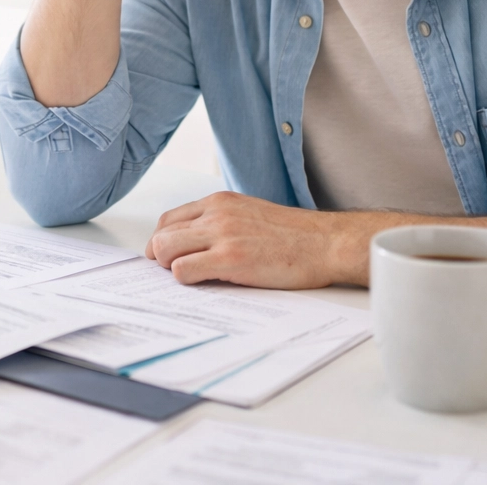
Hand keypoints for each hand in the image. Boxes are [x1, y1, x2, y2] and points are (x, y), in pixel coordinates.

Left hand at [144, 191, 345, 288]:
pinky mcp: (230, 259)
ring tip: (193, 277)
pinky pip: (183, 271)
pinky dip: (186, 280)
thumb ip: (221, 223)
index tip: (170, 257)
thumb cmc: (294, 235)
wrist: (325, 243)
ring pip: (165, 250)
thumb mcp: (250, 214)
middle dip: (162, 257)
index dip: (164, 242)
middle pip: (162, 235)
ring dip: (171, 268)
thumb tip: (194, 245)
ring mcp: (222, 235)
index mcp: (220, 202)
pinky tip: (206, 283)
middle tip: (176, 272)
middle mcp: (217, 214)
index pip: (169, 219)